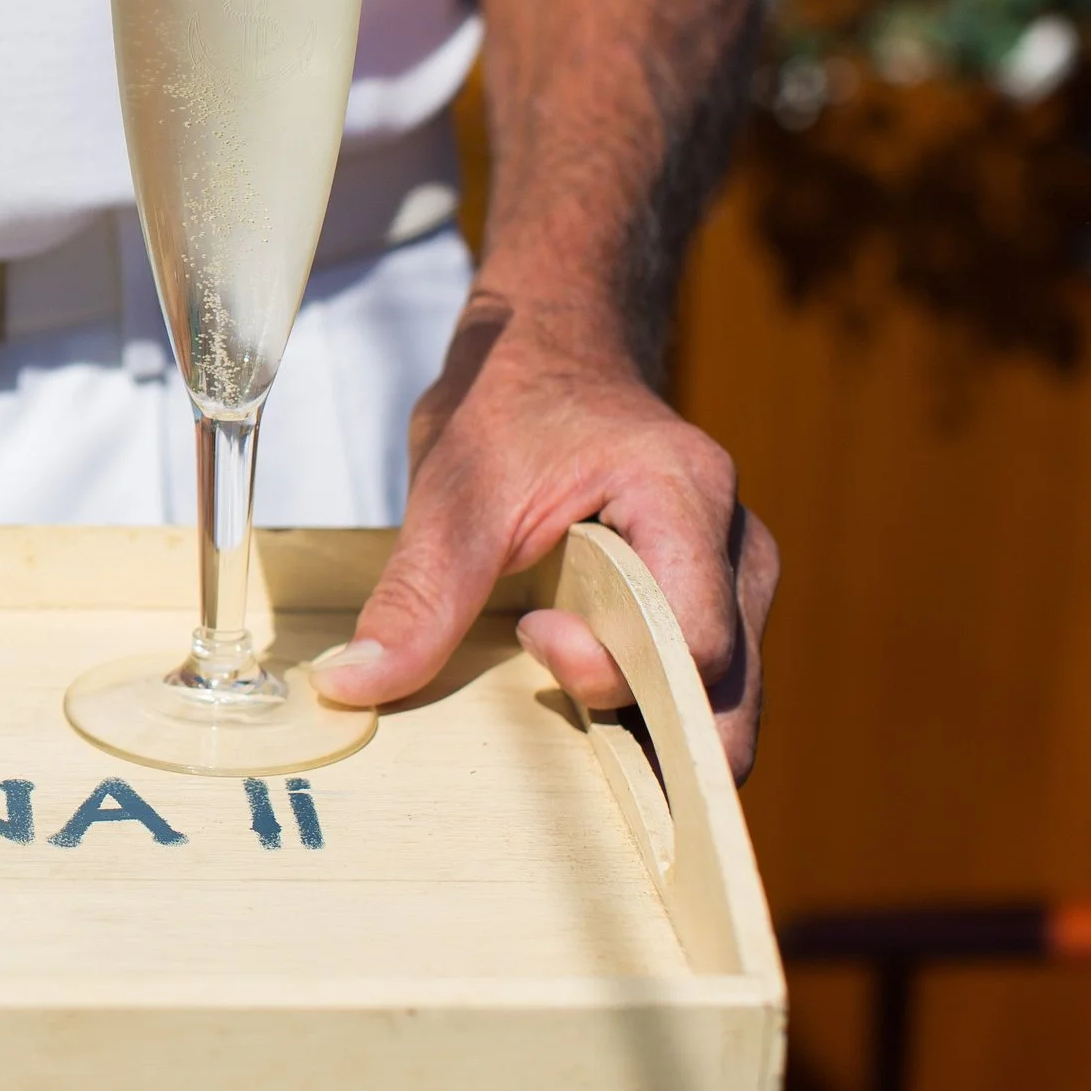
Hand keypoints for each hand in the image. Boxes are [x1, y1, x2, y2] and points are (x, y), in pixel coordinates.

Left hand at [314, 291, 775, 778]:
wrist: (550, 354)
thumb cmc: (511, 406)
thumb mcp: (453, 494)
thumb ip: (417, 597)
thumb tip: (354, 686)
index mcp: (685, 500)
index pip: (692, 646)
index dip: (612, 672)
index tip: (535, 632)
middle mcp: (736, 547)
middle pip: (725, 695)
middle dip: (649, 737)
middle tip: (562, 707)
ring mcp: (736, 577)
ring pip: (723, 701)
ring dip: (647, 724)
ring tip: (566, 687)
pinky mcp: (717, 600)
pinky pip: (702, 685)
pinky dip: (648, 708)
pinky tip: (584, 693)